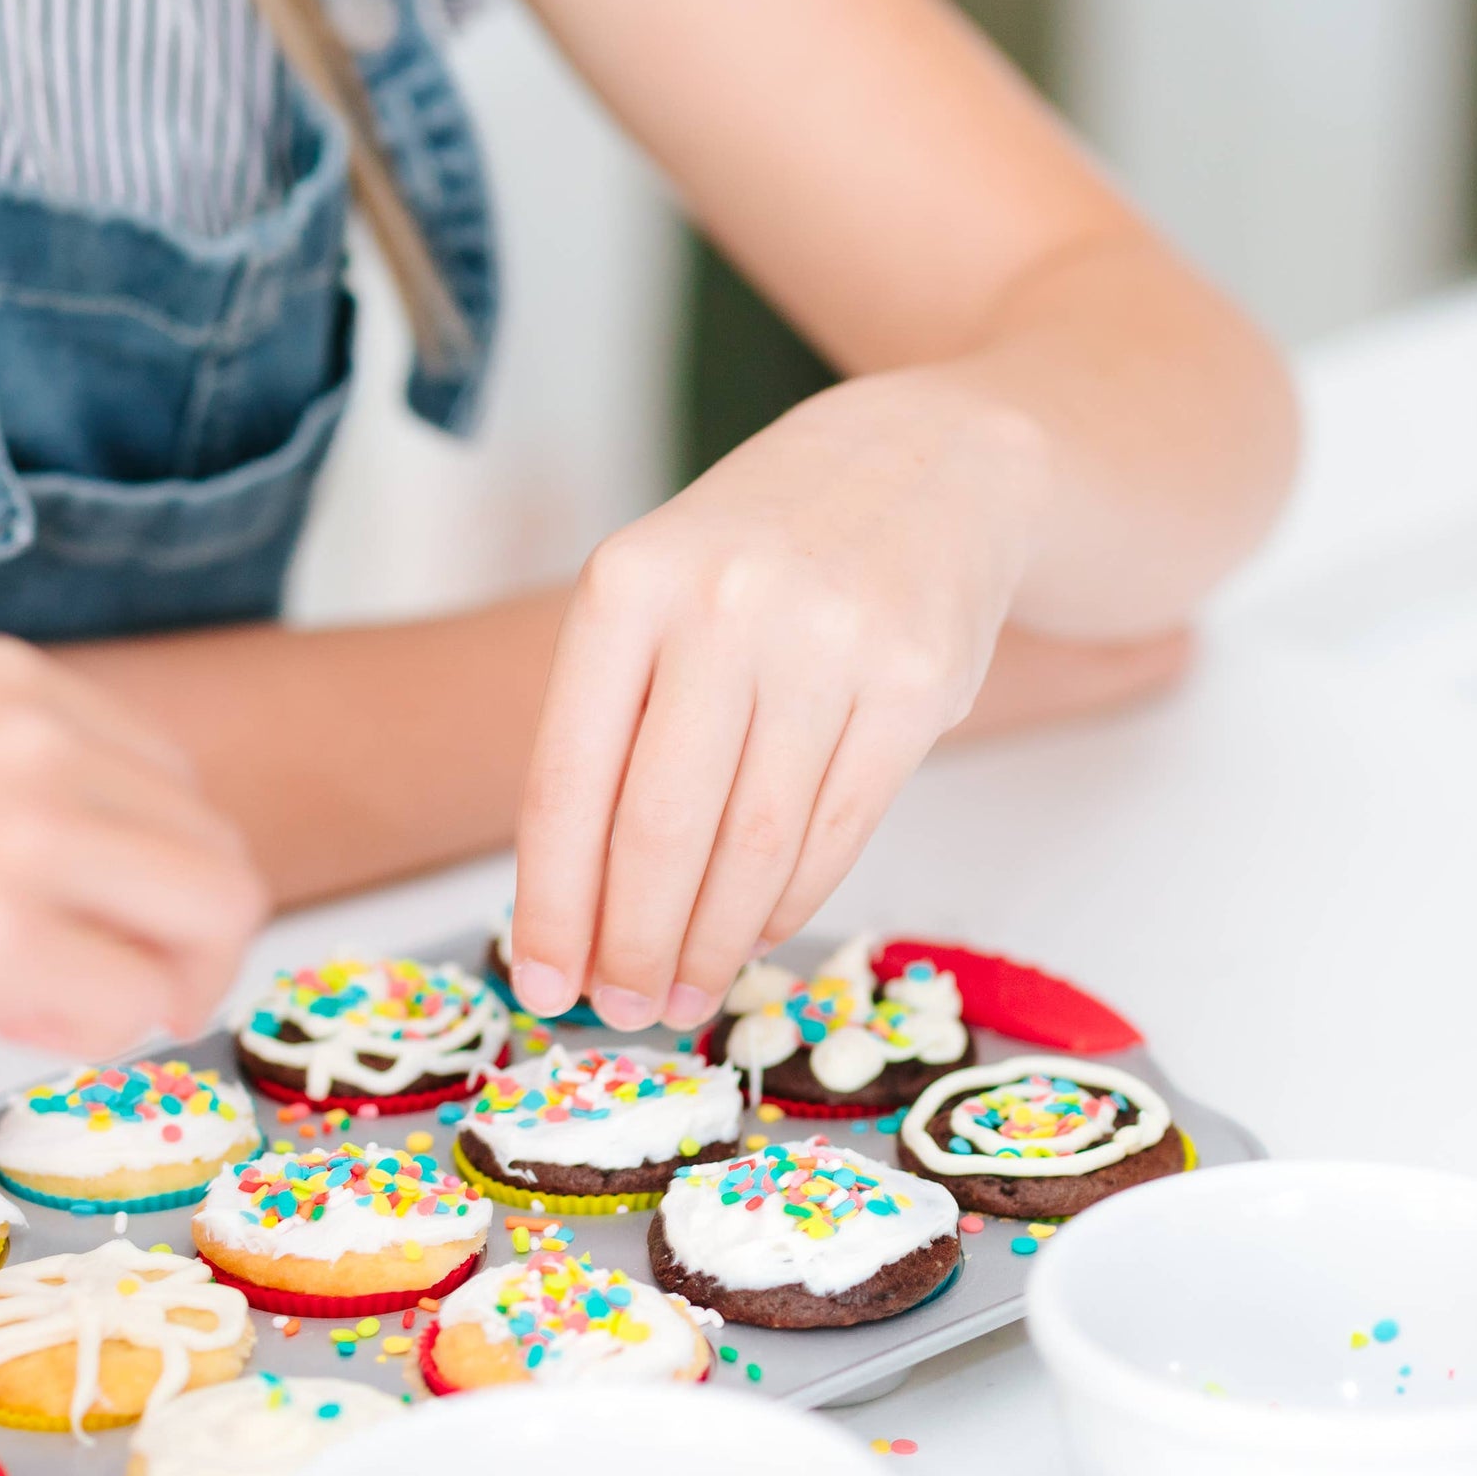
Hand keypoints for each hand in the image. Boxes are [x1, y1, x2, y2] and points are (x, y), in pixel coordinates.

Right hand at [0, 638, 266, 1074]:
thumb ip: (11, 788)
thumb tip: (108, 874)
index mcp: (7, 684)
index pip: (173, 780)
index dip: (149, 872)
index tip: (98, 919)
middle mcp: (33, 738)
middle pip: (215, 849)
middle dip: (178, 938)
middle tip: (102, 989)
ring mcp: (25, 831)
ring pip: (216, 915)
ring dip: (160, 982)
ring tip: (60, 1007)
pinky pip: (132, 1004)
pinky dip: (95, 1037)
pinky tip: (12, 1025)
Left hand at [509, 372, 1170, 1030]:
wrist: (931, 464)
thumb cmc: (765, 552)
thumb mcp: (661, 592)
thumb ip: (615, 725)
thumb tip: (577, 909)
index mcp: (629, 585)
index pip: (569, 782)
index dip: (554, 903)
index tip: (544, 983)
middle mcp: (726, 606)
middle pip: (661, 830)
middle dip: (634, 945)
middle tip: (622, 1011)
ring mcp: (832, 644)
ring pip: (754, 846)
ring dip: (711, 941)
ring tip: (685, 990)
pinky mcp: (918, 686)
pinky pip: (837, 832)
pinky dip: (788, 901)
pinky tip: (756, 930)